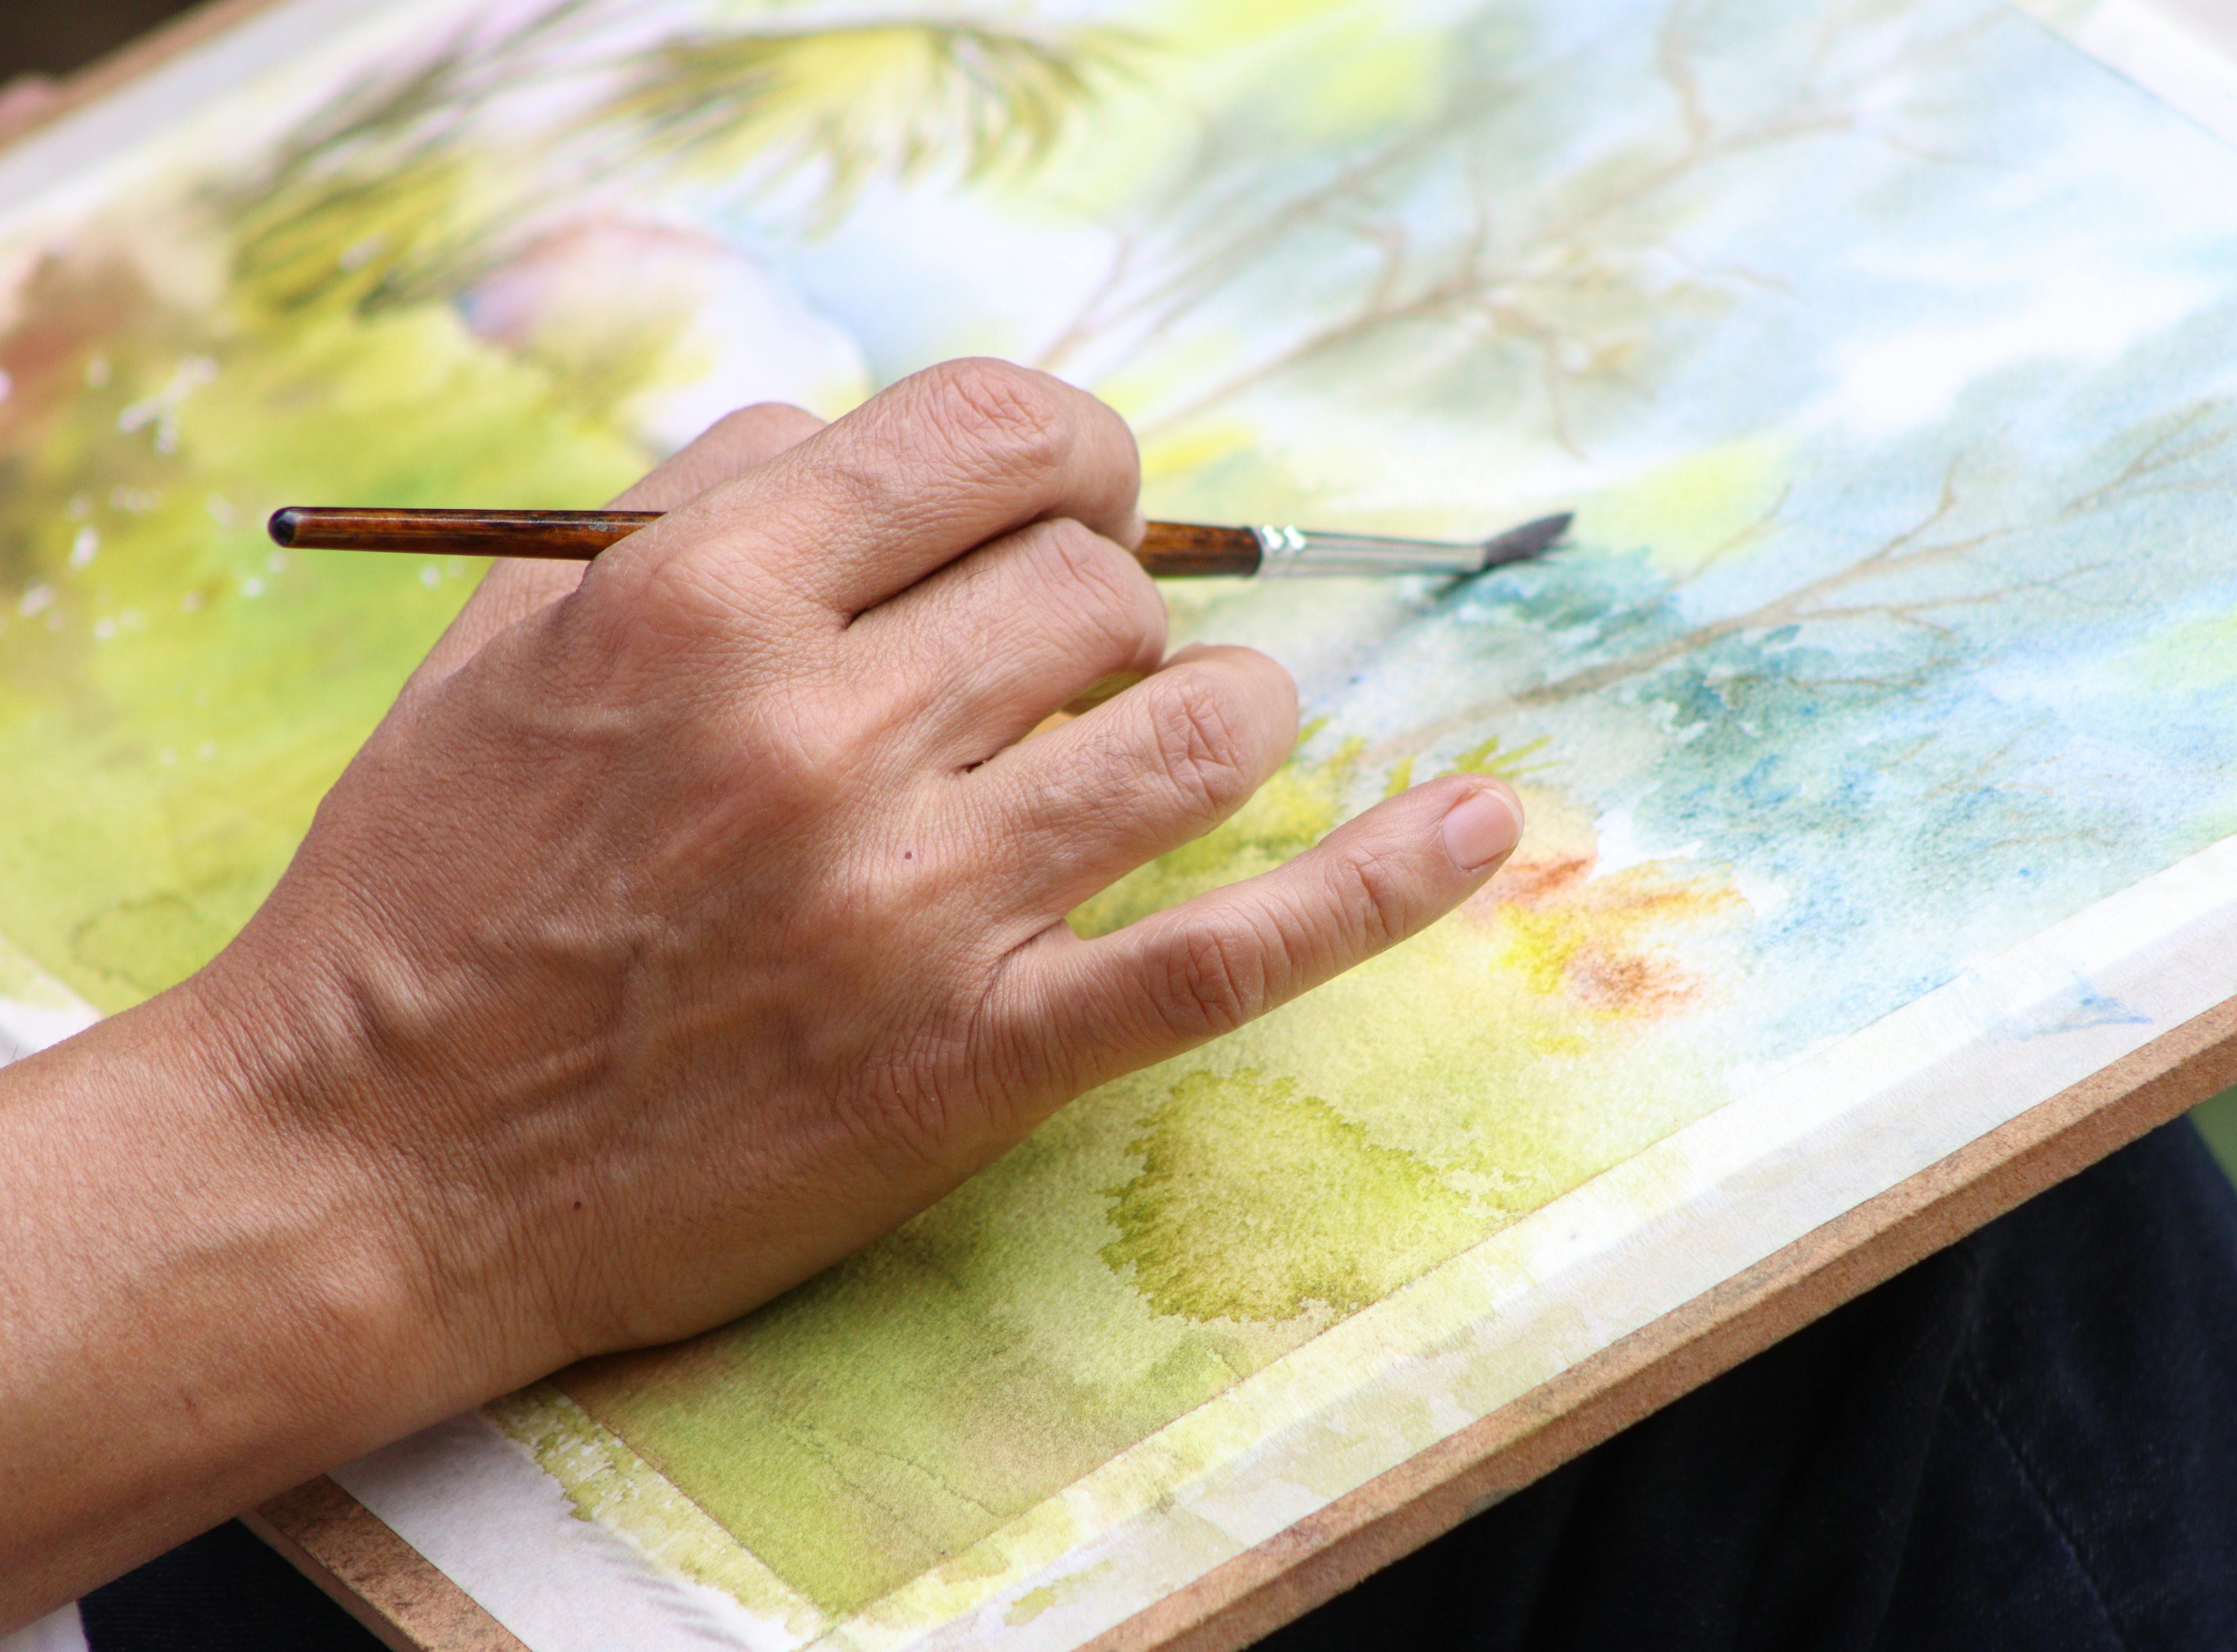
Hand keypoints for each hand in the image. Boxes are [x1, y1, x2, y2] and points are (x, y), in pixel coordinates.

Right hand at [0, 359, 1524, 1620]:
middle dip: (1103, 597)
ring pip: (1197, 724)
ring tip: (1165, 732)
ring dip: (1209, 707)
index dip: (1069, 447)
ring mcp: (919, 906)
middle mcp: (826, 736)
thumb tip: (876, 444)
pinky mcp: (980, 1056)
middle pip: (1101, 584)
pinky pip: (1231, 948)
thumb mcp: (516, 642)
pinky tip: (1478, 823)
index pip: (993, 436)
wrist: (370, 1161)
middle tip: (1058, 656)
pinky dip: (1376, 882)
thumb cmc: (433, 887)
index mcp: (704, 599)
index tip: (1073, 489)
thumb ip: (697, 510)